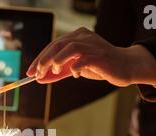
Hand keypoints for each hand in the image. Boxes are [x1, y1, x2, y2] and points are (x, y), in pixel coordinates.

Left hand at [27, 27, 155, 87]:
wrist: (125, 67)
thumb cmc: (100, 66)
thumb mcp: (76, 68)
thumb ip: (60, 71)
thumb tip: (41, 78)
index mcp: (77, 36)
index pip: (53, 45)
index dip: (39, 58)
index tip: (30, 71)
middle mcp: (83, 36)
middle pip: (58, 44)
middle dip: (44, 60)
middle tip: (36, 73)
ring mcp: (92, 44)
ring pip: (69, 47)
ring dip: (57, 60)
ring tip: (53, 71)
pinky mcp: (100, 55)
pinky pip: (83, 59)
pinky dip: (75, 67)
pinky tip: (75, 74)